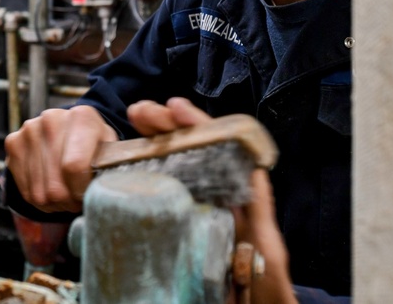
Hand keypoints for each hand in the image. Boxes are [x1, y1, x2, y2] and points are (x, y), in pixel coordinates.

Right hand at [4, 105, 117, 212]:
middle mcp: (52, 118)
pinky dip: (39, 199)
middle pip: (55, 186)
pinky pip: (25, 190)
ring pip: (39, 193)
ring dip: (54, 203)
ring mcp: (29, 130)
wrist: (71, 129)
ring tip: (66, 195)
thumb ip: (109, 168)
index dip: (81, 191)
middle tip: (77, 200)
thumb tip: (102, 193)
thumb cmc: (94, 145)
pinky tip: (50, 189)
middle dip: (68, 202)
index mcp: (82, 117)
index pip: (74, 167)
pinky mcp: (13, 143)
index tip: (87, 196)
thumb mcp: (111, 152)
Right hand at [128, 97, 295, 303]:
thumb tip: (254, 169)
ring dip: (153, 139)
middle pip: (189, 149)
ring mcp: (193, 209)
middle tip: (139, 112)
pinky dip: (143, 172)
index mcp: (235, 193)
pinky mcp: (177, 228)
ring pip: (172, 164)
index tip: (174, 107)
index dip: (195, 123)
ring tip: (133, 122)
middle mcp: (213, 195)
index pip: (217, 146)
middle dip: (165, 125)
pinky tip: (126, 161)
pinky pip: (159, 194)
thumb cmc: (267, 286)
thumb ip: (260, 210)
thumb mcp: (266, 244)